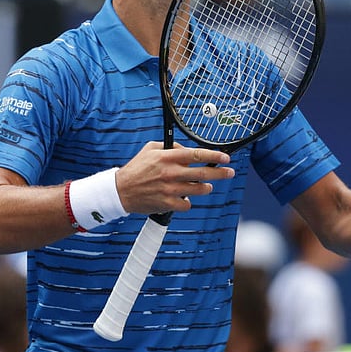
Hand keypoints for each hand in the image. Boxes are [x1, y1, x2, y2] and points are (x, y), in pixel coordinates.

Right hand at [115, 142, 233, 214]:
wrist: (121, 191)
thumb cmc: (137, 168)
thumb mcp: (150, 149)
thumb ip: (170, 147)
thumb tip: (187, 150)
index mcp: (167, 157)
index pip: (197, 155)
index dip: (214, 156)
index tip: (226, 158)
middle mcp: (171, 173)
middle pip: (203, 173)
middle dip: (220, 173)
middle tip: (229, 172)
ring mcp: (170, 189)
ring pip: (199, 189)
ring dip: (205, 187)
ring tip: (206, 186)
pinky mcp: (167, 204)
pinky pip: (187, 204)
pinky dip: (188, 201)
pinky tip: (184, 197)